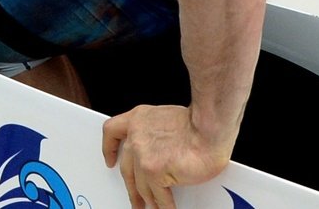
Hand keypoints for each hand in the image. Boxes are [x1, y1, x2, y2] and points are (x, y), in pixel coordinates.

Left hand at [102, 104, 232, 208]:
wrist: (210, 128)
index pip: (112, 131)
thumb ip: (155, 132)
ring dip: (147, 199)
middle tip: (135, 198)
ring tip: (151, 207)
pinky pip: (159, 195)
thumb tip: (158, 149)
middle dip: (131, 187)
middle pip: (126, 167)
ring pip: (141, 185)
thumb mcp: (166, 118)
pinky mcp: (154, 171)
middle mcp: (136, 136)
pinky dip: (163, 205)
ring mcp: (142, 154)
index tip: (110, 160)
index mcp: (139, 119)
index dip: (109, 148)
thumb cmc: (197, 123)